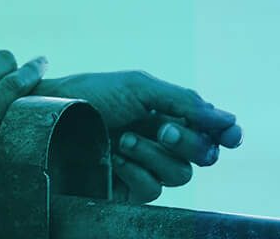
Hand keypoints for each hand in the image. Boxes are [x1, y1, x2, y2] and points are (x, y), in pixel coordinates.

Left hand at [31, 70, 241, 203]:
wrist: (49, 117)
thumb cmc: (90, 95)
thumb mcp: (138, 88)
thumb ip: (184, 102)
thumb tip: (228, 120)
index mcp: (171, 113)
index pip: (213, 130)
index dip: (227, 134)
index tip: (230, 135)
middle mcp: (164, 142)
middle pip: (205, 155)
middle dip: (188, 142)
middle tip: (162, 128)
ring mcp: (148, 168)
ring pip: (181, 175)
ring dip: (155, 155)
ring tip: (124, 139)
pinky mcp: (130, 191)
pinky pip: (153, 189)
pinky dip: (137, 171)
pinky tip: (115, 157)